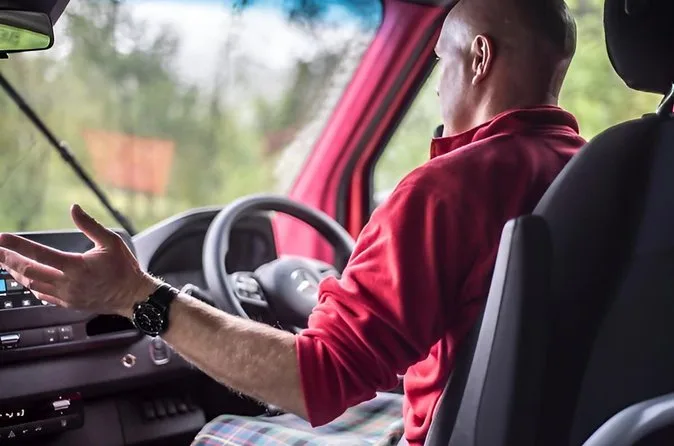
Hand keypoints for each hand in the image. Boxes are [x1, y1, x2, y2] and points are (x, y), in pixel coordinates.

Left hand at [0, 205, 158, 317]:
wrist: (133, 296)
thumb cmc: (124, 269)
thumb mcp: (111, 241)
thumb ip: (90, 225)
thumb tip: (74, 208)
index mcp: (77, 266)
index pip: (39, 254)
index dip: (17, 246)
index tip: (2, 239)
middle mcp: (68, 283)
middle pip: (29, 271)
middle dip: (8, 260)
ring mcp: (67, 296)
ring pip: (32, 285)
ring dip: (17, 273)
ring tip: (7, 264)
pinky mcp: (68, 304)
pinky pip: (42, 296)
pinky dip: (31, 286)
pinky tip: (27, 279)